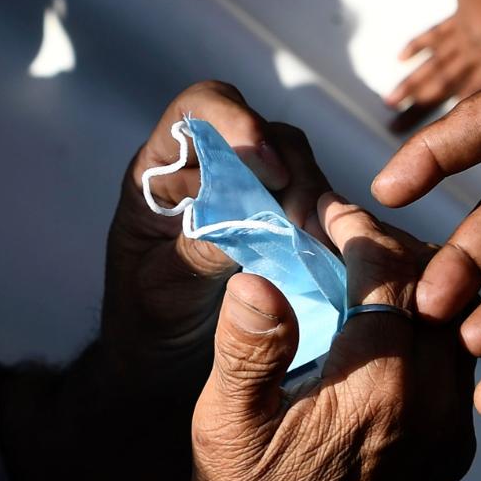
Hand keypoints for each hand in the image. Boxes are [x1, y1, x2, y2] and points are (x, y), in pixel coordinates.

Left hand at [104, 80, 331, 354]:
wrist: (163, 368)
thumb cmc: (147, 322)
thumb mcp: (162, 289)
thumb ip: (198, 249)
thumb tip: (248, 219)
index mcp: (163, 171)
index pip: (199, 112)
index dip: (237, 122)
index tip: (268, 168)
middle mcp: (211, 170)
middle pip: (265, 135)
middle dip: (291, 172)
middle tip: (302, 226)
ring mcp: (253, 196)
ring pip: (299, 167)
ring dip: (314, 199)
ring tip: (319, 244)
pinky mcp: (285, 224)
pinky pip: (316, 207)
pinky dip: (328, 224)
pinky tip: (332, 253)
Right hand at [190, 195, 475, 480]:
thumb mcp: (225, 427)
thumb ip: (247, 350)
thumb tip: (257, 280)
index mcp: (378, 391)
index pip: (391, 275)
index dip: (360, 230)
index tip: (329, 212)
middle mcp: (432, 404)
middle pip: (438, 288)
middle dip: (394, 248)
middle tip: (349, 236)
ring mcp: (452, 425)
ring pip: (457, 320)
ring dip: (418, 285)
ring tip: (368, 272)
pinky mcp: (456, 442)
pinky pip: (458, 359)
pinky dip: (431, 326)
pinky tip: (390, 324)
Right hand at [386, 0, 480, 130]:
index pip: (472, 98)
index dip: (458, 124)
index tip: (436, 146)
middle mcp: (471, 54)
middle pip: (443, 87)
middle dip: (420, 112)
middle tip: (395, 133)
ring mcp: (458, 37)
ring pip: (432, 67)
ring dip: (412, 86)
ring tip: (389, 106)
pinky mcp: (452, 20)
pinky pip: (432, 36)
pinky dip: (416, 47)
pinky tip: (400, 59)